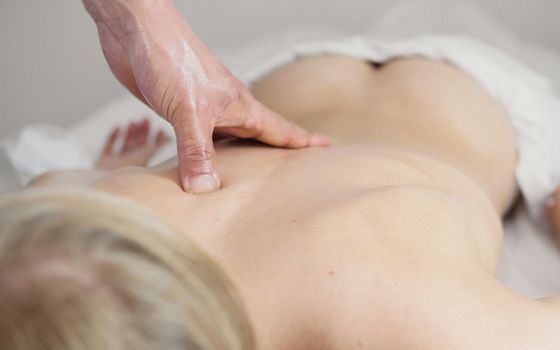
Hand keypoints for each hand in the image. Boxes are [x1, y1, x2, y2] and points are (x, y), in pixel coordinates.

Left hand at [83, 0, 328, 192]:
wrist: (138, 33)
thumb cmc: (173, 58)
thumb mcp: (189, 111)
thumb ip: (197, 152)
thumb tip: (207, 189)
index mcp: (241, 107)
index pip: (281, 128)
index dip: (304, 140)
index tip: (326, 148)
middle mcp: (227, 111)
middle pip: (259, 139)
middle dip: (277, 155)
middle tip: (295, 175)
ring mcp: (204, 112)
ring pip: (229, 142)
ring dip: (240, 160)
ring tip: (252, 179)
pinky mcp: (180, 113)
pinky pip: (199, 143)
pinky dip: (203, 158)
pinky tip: (199, 168)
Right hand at [97, 118, 169, 169]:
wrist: (103, 183)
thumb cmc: (125, 172)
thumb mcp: (143, 156)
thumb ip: (155, 147)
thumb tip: (170, 137)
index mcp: (141, 165)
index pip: (151, 150)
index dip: (157, 140)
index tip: (161, 129)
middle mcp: (130, 164)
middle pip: (138, 146)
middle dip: (143, 132)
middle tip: (147, 119)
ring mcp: (116, 163)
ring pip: (125, 145)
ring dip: (130, 133)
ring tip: (135, 121)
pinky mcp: (102, 161)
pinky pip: (109, 147)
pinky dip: (113, 136)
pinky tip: (118, 126)